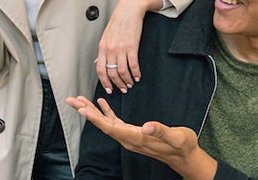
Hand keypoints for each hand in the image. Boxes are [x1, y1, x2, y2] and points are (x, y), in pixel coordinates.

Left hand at [65, 96, 216, 179]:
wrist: (185, 156)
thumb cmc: (181, 146)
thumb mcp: (175, 137)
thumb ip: (160, 131)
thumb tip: (146, 126)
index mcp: (136, 138)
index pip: (111, 127)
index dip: (95, 118)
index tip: (82, 109)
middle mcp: (129, 138)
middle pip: (102, 124)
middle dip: (86, 111)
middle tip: (71, 100)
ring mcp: (130, 136)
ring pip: (106, 123)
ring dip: (93, 111)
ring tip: (80, 100)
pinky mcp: (134, 133)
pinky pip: (115, 122)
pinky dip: (106, 112)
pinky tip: (102, 103)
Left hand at [96, 0, 161, 93]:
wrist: (129, 9)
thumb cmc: (119, 21)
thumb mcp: (106, 36)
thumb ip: (103, 50)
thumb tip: (99, 63)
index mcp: (102, 47)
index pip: (100, 70)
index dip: (104, 82)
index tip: (109, 89)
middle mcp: (110, 49)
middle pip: (112, 73)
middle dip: (118, 84)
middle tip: (123, 89)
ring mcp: (121, 48)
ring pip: (122, 71)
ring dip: (127, 81)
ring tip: (131, 83)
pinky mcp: (132, 46)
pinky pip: (133, 65)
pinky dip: (136, 73)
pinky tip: (138, 76)